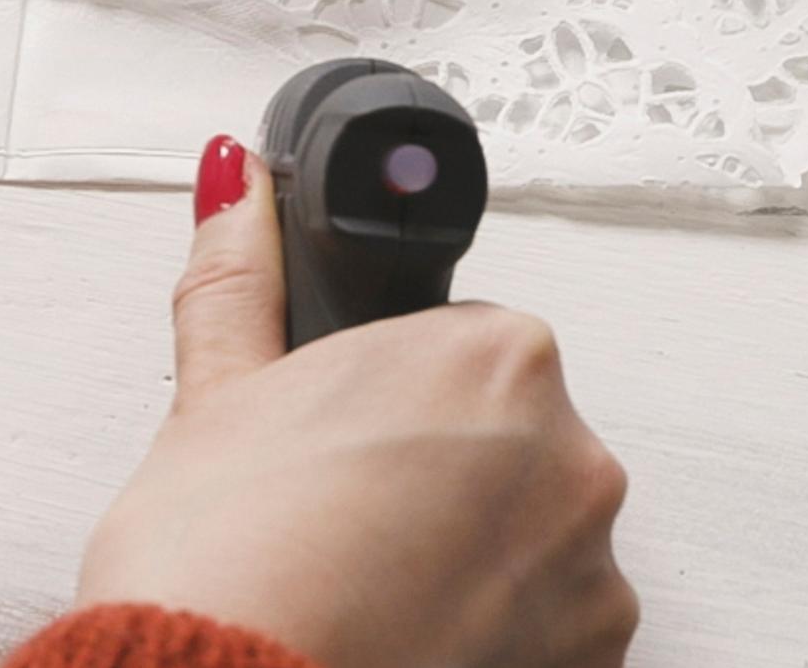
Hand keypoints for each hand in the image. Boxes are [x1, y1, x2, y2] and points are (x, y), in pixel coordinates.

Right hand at [77, 139, 637, 667]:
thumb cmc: (228, 566)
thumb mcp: (214, 392)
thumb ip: (241, 277)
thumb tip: (233, 186)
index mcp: (493, 358)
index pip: (459, 343)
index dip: (385, 391)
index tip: (339, 436)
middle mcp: (569, 457)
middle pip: (501, 439)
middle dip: (429, 470)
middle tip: (333, 511)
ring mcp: (592, 573)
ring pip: (526, 537)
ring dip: (463, 555)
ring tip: (359, 582)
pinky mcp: (593, 662)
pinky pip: (545, 626)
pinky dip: (487, 631)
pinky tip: (400, 631)